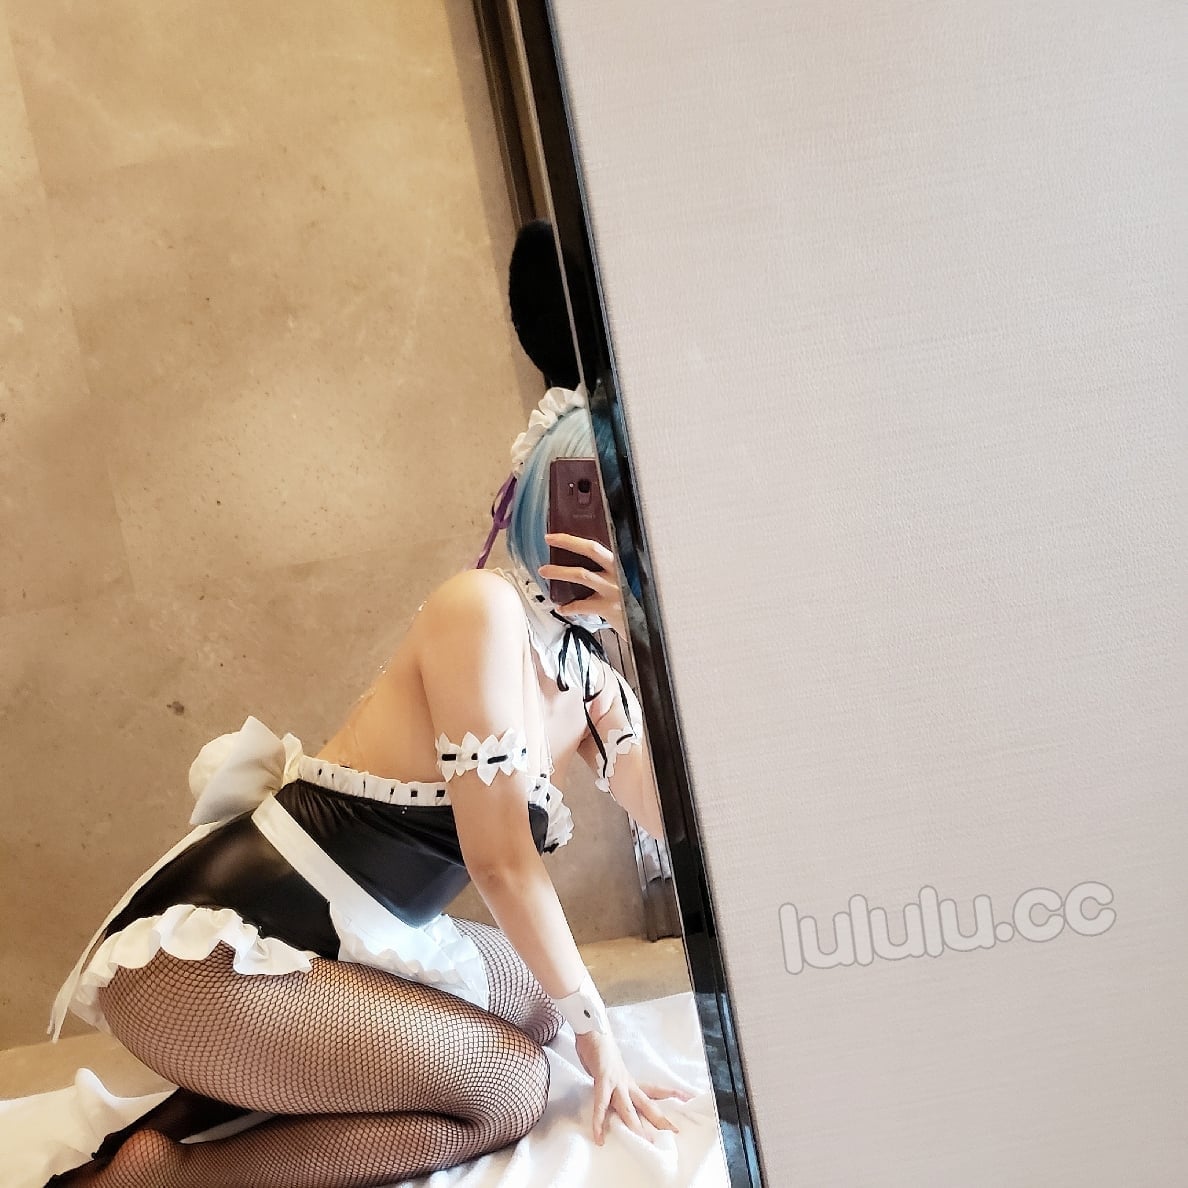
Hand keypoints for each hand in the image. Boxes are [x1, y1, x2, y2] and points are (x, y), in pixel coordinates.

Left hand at [539, 533, 625, 635]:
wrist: (647, 625)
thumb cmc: (635, 603)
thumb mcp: (625, 582)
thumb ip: (609, 572)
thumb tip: (584, 565)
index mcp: (621, 564)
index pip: (598, 544)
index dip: (576, 537)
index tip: (558, 533)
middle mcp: (618, 573)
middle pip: (592, 549)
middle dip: (568, 542)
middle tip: (550, 539)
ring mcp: (613, 589)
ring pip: (582, 574)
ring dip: (560, 572)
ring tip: (545, 571)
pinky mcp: (609, 608)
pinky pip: (582, 605)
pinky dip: (568, 607)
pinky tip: (562, 608)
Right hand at [573, 1029, 692, 1144]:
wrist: (594, 1030)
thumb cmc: (601, 1051)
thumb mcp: (612, 1069)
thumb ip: (616, 1084)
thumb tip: (617, 1095)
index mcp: (630, 1081)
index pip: (655, 1090)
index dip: (671, 1096)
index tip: (688, 1100)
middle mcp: (627, 1082)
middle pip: (647, 1104)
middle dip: (660, 1120)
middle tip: (675, 1133)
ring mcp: (616, 1082)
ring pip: (628, 1108)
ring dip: (635, 1126)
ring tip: (644, 1142)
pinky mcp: (603, 1080)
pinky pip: (601, 1105)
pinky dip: (599, 1122)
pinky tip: (599, 1137)